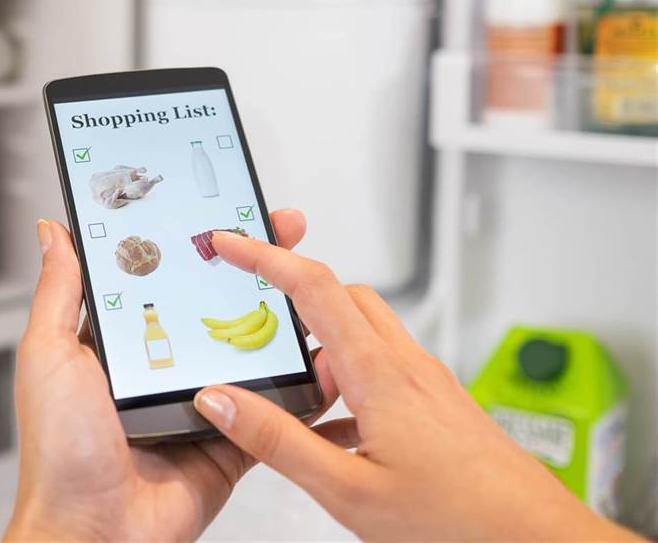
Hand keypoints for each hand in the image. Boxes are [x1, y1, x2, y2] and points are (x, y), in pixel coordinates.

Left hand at [6, 211, 315, 541]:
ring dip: (285, 322)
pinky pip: (274, 411)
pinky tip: (326, 359)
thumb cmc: (58, 451)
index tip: (225, 209)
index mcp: (121, 341)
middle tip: (286, 233)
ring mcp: (201, 402)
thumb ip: (60, 291)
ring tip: (316, 286)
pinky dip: (302, 389)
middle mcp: (162, 365)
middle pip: (218, 305)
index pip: (165, 274)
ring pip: (252, 351)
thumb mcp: (49, 354)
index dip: (196, 242)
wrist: (93, 533)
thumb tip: (51, 231)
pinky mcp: (231, 440)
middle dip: (256, 269)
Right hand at [193, 232, 639, 541]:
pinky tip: (334, 426)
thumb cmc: (459, 519)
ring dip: (322, 338)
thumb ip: (277, 442)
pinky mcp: (439, 403)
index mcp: (378, 375)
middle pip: (342, 295)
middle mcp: (406, 366)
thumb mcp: (347, 490)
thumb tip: (221, 402)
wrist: (535, 538)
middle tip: (253, 297)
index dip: (265, 256)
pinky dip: (348, 375)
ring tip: (290, 382)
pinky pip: (383, 367)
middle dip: (292, 286)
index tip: (231, 243)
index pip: (313, 288)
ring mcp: (427, 382)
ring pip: (364, 331)